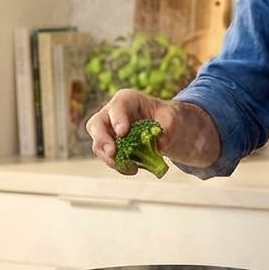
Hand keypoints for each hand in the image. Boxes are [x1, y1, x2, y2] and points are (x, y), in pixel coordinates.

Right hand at [86, 89, 223, 170]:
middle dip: (102, 139)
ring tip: (131, 167)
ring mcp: (107, 131)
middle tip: (112, 152)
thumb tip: (159, 144)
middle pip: (96, 124)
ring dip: (110, 158)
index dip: (117, 119)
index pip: (117, 106)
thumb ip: (168, 128)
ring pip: (98, 145)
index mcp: (126, 100)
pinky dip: (118, 165)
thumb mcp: (173, 118)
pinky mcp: (110, 147)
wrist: (166, 129)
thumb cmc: (166, 117)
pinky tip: (133, 169)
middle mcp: (111, 114)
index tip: (123, 132)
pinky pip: (108, 158)